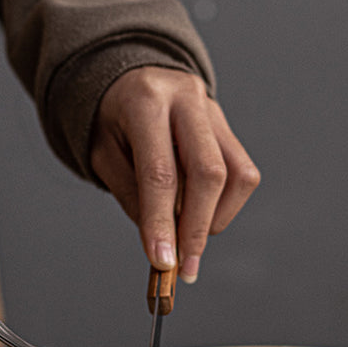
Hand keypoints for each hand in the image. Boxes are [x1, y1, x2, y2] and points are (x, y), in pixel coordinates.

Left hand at [90, 67, 259, 282]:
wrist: (132, 79)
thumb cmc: (113, 120)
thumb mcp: (103, 154)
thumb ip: (132, 196)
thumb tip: (164, 244)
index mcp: (145, 101)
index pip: (160, 172)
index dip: (162, 222)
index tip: (163, 262)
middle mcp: (187, 99)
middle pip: (209, 173)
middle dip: (197, 228)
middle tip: (186, 267)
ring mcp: (215, 112)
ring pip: (237, 176)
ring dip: (215, 218)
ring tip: (190, 236)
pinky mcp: (230, 129)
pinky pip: (244, 175)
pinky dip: (225, 206)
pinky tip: (202, 213)